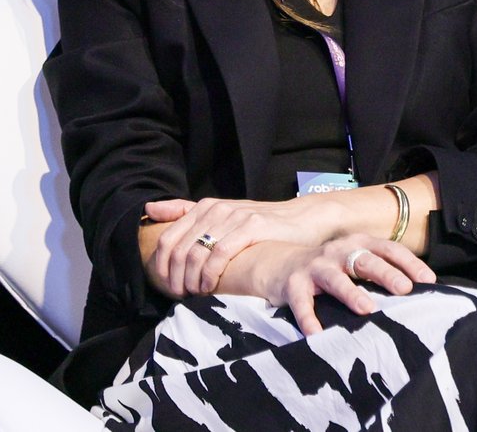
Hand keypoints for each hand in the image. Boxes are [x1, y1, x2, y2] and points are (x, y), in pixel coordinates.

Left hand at [145, 194, 347, 297]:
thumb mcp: (222, 215)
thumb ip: (186, 210)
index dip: (161, 268)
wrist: (302, 219)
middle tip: (181, 295)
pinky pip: (219, 254)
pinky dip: (210, 275)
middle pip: (178, 250)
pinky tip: (212, 287)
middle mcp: (216, 209)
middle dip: (174, 279)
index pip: (166, 240)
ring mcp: (234, 217)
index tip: (168, 286)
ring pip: (195, 254)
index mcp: (205, 207)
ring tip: (196, 294)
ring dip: (191, 281)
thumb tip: (149, 209)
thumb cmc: (260, 224)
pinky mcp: (252, 226)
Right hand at [221, 235, 436, 335]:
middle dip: (387, 274)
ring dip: (352, 293)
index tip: (428, 280)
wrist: (280, 263)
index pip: (390, 249)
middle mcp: (339, 251)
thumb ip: (380, 270)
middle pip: (366, 261)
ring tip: (367, 309)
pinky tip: (317, 335)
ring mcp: (315, 266)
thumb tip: (418, 290)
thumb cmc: (331, 267)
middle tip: (405, 289)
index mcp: (360, 243)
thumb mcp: (356, 261)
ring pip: (336, 279)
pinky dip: (309, 320)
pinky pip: (303, 304)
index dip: (410, 263)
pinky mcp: (294, 285)